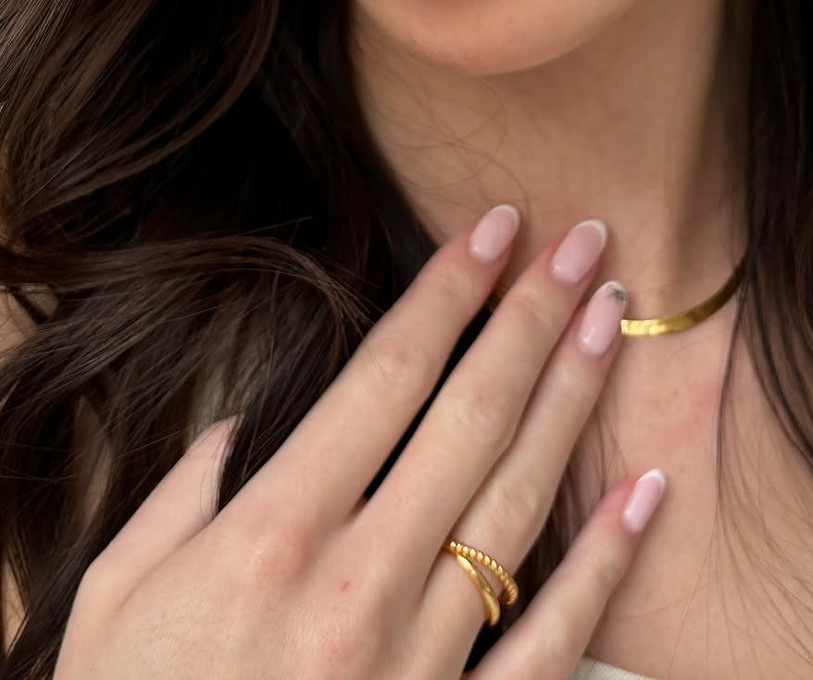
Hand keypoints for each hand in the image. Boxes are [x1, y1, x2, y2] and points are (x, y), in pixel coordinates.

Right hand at [54, 207, 664, 678]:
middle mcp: (356, 584)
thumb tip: (240, 430)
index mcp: (270, 537)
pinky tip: (645, 493)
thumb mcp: (113, 602)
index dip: (448, 291)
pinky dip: (606, 563)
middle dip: (532, 316)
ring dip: (572, 400)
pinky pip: (551, 638)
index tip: (496, 229)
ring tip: (612, 320)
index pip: (386, 377)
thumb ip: (178, 497)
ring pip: (519, 501)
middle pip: (470, 418)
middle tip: (584, 242)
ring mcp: (417, 660)